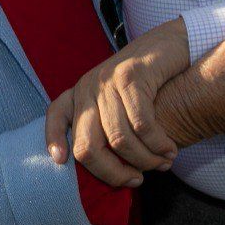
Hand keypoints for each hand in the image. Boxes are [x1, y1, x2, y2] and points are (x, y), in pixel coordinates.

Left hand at [46, 18, 191, 187]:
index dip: (54, 140)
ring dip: (144, 160)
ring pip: (118, 140)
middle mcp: (89, 87)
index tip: (60, 162)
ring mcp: (108, 81)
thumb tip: (114, 172)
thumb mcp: (118, 100)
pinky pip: (141, 125)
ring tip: (162, 163)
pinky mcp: (131, 76)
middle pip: (86, 146)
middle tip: (136, 180)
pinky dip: (157, 144)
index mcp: (81, 92)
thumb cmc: (147, 82)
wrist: (170, 44)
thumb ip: (109, 126)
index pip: (55, 116)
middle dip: (112, 173)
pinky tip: (168, 149)